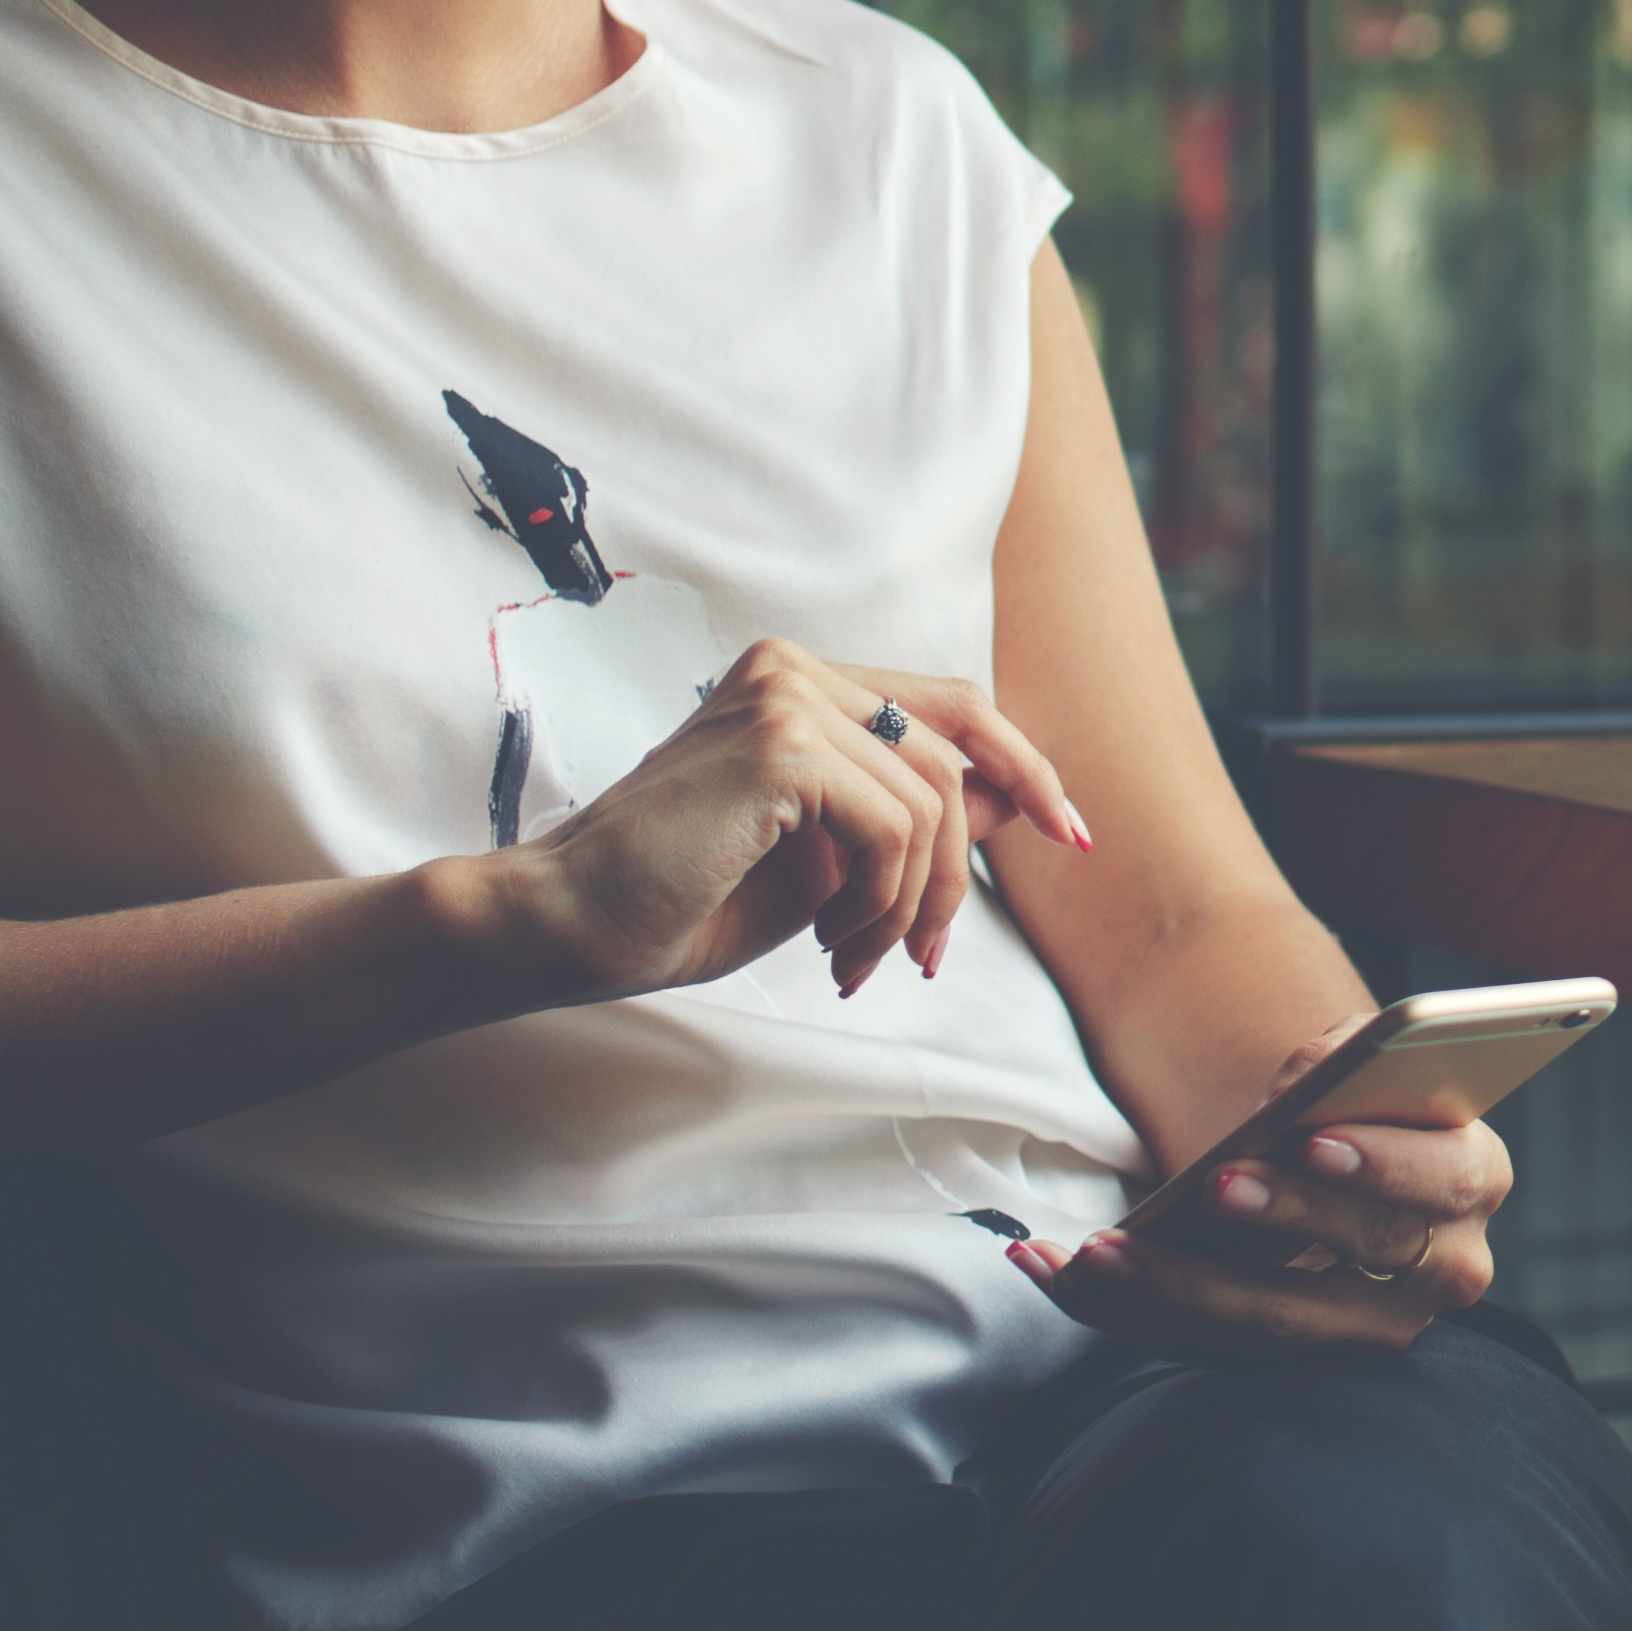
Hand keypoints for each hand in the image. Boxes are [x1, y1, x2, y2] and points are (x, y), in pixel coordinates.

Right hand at [487, 640, 1082, 1005]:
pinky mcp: (779, 746)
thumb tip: (1013, 799)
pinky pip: (893, 830)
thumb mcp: (822, 862)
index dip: (1023, 767)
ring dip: (910, 905)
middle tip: (923, 958)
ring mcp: (784, 695)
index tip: (1069, 832)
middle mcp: (792, 669)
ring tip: (856, 961)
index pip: (951, 707)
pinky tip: (832, 948)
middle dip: (960, 869)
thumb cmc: (674, 902)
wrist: (562, 926)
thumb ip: (909, 820)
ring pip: (930, 801)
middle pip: (955, 751)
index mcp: (796, 682)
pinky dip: (881, 904)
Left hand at [1007, 1027, 1510, 1353]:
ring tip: (1092, 1251)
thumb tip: (1298, 1085)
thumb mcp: (1361, 1063)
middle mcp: (1440, 1268)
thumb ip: (1344, 1060)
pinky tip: (1050, 1267)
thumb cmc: (1359, 1098)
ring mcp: (1370, 1325)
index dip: (1380, 1164)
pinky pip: (1209, 1343)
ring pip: (1276, 1322)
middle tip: (1210, 1187)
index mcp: (1471, 1180)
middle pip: (1359, 1256)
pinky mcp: (1291, 1355)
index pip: (1440, 1180)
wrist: (1340, 1159)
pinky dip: (1124, 1309)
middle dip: (1281, 1221)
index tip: (1312, 1139)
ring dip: (1175, 1287)